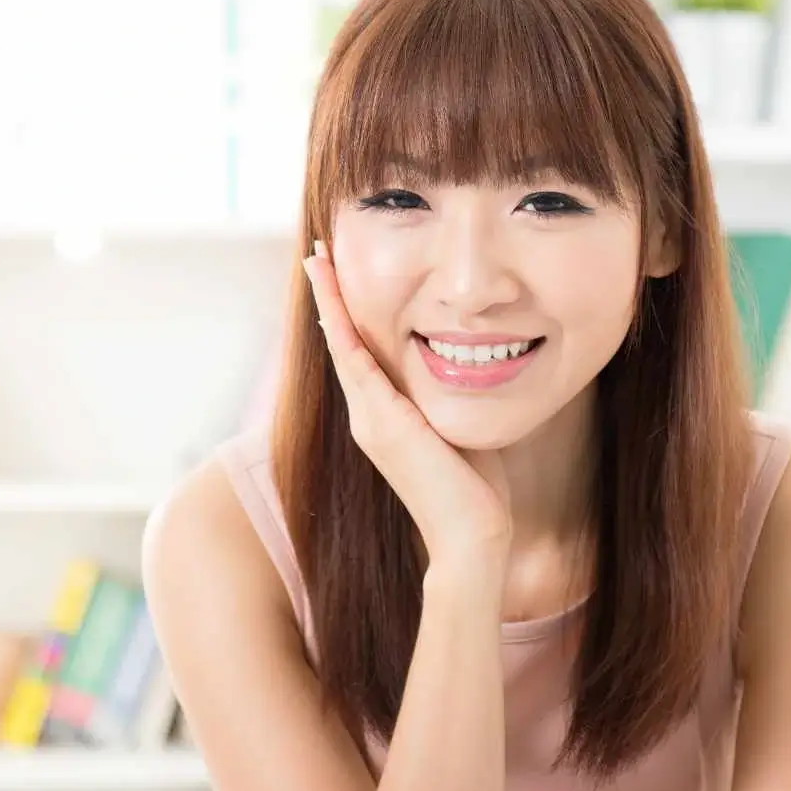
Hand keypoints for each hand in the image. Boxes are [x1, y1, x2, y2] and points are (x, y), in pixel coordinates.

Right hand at [303, 240, 512, 568]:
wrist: (473, 536)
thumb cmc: (475, 489)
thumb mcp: (458, 428)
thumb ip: (448, 399)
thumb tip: (468, 368)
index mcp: (386, 416)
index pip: (361, 353)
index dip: (348, 314)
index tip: (339, 276)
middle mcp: (369, 415)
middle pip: (343, 342)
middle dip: (330, 296)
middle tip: (317, 254)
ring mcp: (370, 419)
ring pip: (342, 346)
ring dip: (329, 300)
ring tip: (316, 260)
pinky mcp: (382, 423)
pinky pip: (355, 363)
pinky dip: (342, 328)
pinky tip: (330, 299)